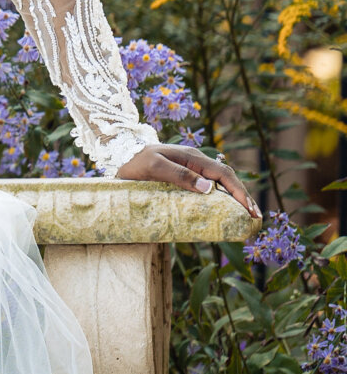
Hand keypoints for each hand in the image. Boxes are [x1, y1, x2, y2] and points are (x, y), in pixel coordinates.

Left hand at [116, 144, 260, 217]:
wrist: (118, 156)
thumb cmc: (134, 161)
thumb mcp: (154, 166)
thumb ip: (179, 174)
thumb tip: (209, 188)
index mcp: (192, 157)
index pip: (223, 174)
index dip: (239, 191)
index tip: (250, 209)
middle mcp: (195, 163)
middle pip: (226, 179)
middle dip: (243, 197)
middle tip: (255, 218)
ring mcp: (190, 170)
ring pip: (220, 183)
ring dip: (235, 198)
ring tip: (247, 216)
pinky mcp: (183, 178)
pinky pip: (207, 188)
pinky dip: (221, 199)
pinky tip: (225, 211)